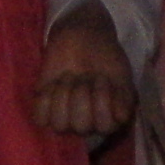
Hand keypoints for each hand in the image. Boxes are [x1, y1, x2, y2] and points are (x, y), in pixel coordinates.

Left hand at [31, 0, 133, 138]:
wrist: (83, 37)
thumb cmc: (106, 58)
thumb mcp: (121, 74)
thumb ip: (124, 97)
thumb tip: (121, 118)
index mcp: (108, 119)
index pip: (104, 127)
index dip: (102, 103)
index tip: (103, 79)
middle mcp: (86, 124)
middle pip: (80, 127)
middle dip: (82, 95)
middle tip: (84, 76)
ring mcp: (64, 117)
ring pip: (59, 125)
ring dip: (64, 95)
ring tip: (69, 77)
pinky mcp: (45, 108)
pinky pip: (41, 118)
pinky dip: (46, 98)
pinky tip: (53, 83)